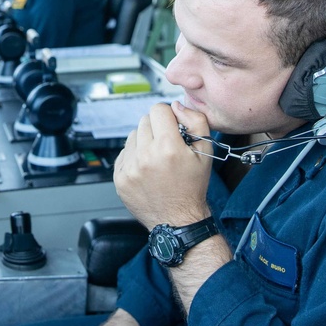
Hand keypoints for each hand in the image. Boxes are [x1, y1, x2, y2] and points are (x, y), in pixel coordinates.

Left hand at [114, 102, 212, 229]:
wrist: (178, 219)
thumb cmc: (192, 186)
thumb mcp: (205, 152)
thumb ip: (195, 121)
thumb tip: (176, 106)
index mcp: (168, 147)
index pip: (158, 110)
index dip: (168, 116)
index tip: (173, 127)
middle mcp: (145, 156)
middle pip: (144, 121)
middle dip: (157, 128)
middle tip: (167, 145)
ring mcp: (129, 168)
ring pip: (133, 135)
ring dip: (144, 141)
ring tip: (156, 158)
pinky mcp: (119, 178)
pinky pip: (123, 153)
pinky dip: (134, 156)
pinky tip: (147, 168)